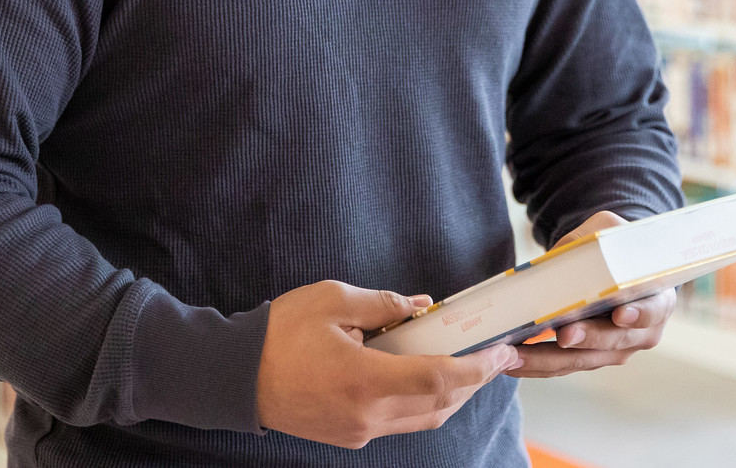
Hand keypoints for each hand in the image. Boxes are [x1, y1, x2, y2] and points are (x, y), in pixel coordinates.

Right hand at [256, 280, 521, 447]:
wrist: (234, 377)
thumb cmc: (278, 334)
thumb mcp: (332, 300)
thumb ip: (383, 304)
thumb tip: (421, 307)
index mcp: (365, 381)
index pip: (438, 379)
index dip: (476, 368)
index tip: (501, 353)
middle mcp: (368, 416)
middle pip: (440, 405)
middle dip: (474, 382)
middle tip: (496, 358)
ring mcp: (359, 431)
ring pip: (424, 419)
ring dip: (452, 395)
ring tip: (470, 367)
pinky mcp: (350, 436)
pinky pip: (402, 423)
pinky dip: (425, 403)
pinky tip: (428, 378)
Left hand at [506, 211, 675, 378]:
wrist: (615, 267)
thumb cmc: (615, 247)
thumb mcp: (609, 232)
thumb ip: (589, 242)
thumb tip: (556, 259)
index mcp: (657, 299)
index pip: (653, 310)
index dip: (638, 314)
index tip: (619, 314)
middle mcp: (641, 333)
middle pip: (612, 343)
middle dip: (585, 339)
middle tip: (561, 335)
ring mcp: (615, 350)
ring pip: (582, 360)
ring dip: (547, 360)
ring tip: (515, 356)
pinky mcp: (590, 357)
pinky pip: (564, 366)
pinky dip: (537, 365)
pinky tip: (510, 361)